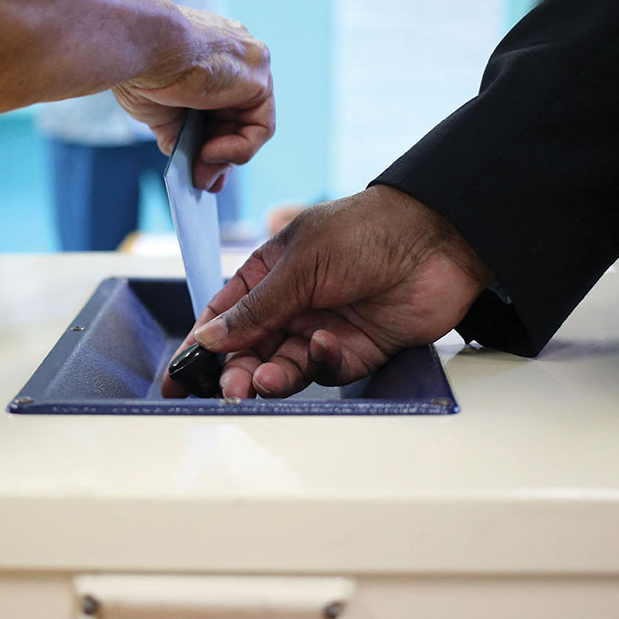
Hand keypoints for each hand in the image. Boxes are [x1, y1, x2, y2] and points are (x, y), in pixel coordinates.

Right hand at [113, 7, 273, 191]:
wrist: (140, 44)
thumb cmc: (140, 67)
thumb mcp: (160, 108)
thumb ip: (181, 132)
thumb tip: (191, 165)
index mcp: (212, 54)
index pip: (224, 104)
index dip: (214, 139)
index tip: (199, 165)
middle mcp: (237, 56)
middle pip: (239, 118)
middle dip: (222, 156)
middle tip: (202, 182)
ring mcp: (251, 66)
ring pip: (251, 126)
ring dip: (226, 158)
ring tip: (201, 172)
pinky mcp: (258, 79)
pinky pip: (261, 129)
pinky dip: (238, 150)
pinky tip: (210, 153)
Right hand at [161, 186, 491, 397]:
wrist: (440, 240)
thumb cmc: (367, 230)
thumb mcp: (301, 261)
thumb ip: (257, 306)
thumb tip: (210, 338)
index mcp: (270, 273)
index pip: (224, 316)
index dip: (200, 346)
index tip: (178, 377)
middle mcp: (293, 303)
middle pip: (250, 349)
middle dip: (236, 370)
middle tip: (230, 388)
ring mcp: (323, 327)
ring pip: (283, 365)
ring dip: (270, 376)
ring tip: (265, 381)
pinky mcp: (356, 350)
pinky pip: (325, 369)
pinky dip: (320, 363)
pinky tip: (324, 346)